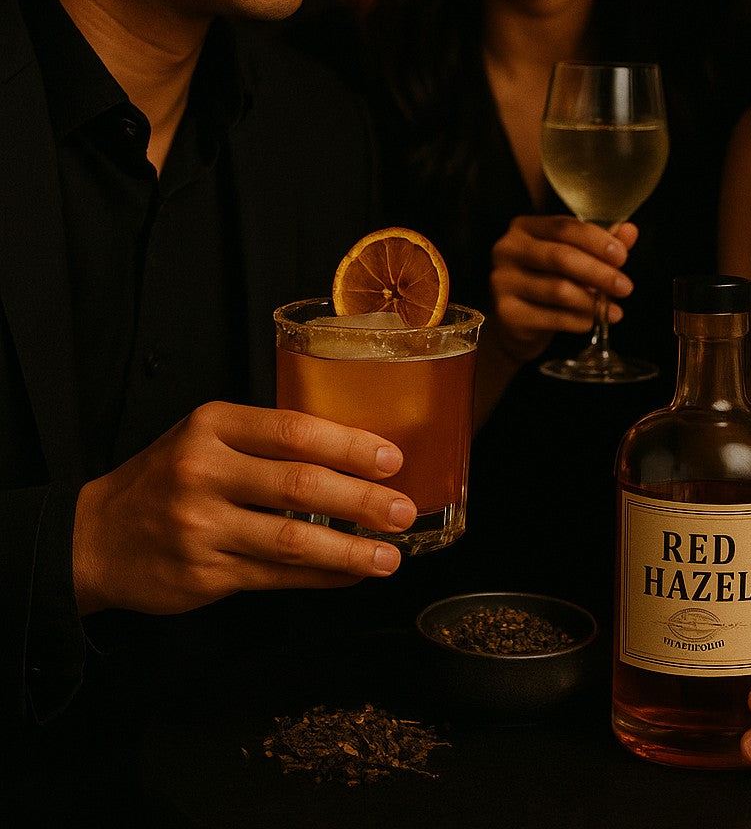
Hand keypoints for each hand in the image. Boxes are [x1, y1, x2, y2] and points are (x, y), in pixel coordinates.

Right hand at [72, 401, 416, 616]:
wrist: (96, 537)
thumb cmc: (167, 478)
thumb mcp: (205, 437)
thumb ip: (266, 441)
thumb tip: (353, 453)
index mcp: (213, 426)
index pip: (293, 430)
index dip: (348, 445)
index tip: (391, 458)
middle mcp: (204, 472)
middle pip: (299, 485)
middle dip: (361, 500)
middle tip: (402, 510)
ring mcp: (202, 527)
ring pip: (292, 540)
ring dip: (350, 550)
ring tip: (389, 556)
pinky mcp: (204, 575)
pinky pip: (276, 576)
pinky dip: (321, 576)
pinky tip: (350, 574)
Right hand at [489, 215, 637, 363]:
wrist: (515, 323)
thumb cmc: (545, 281)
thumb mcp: (571, 257)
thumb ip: (599, 243)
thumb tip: (630, 231)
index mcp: (524, 228)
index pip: (564, 227)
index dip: (596, 240)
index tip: (622, 256)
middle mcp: (508, 250)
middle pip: (561, 257)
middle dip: (599, 273)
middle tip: (625, 286)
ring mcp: (503, 282)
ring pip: (558, 290)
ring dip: (592, 301)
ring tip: (612, 309)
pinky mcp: (507, 313)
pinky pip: (553, 317)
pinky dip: (579, 320)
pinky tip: (593, 321)